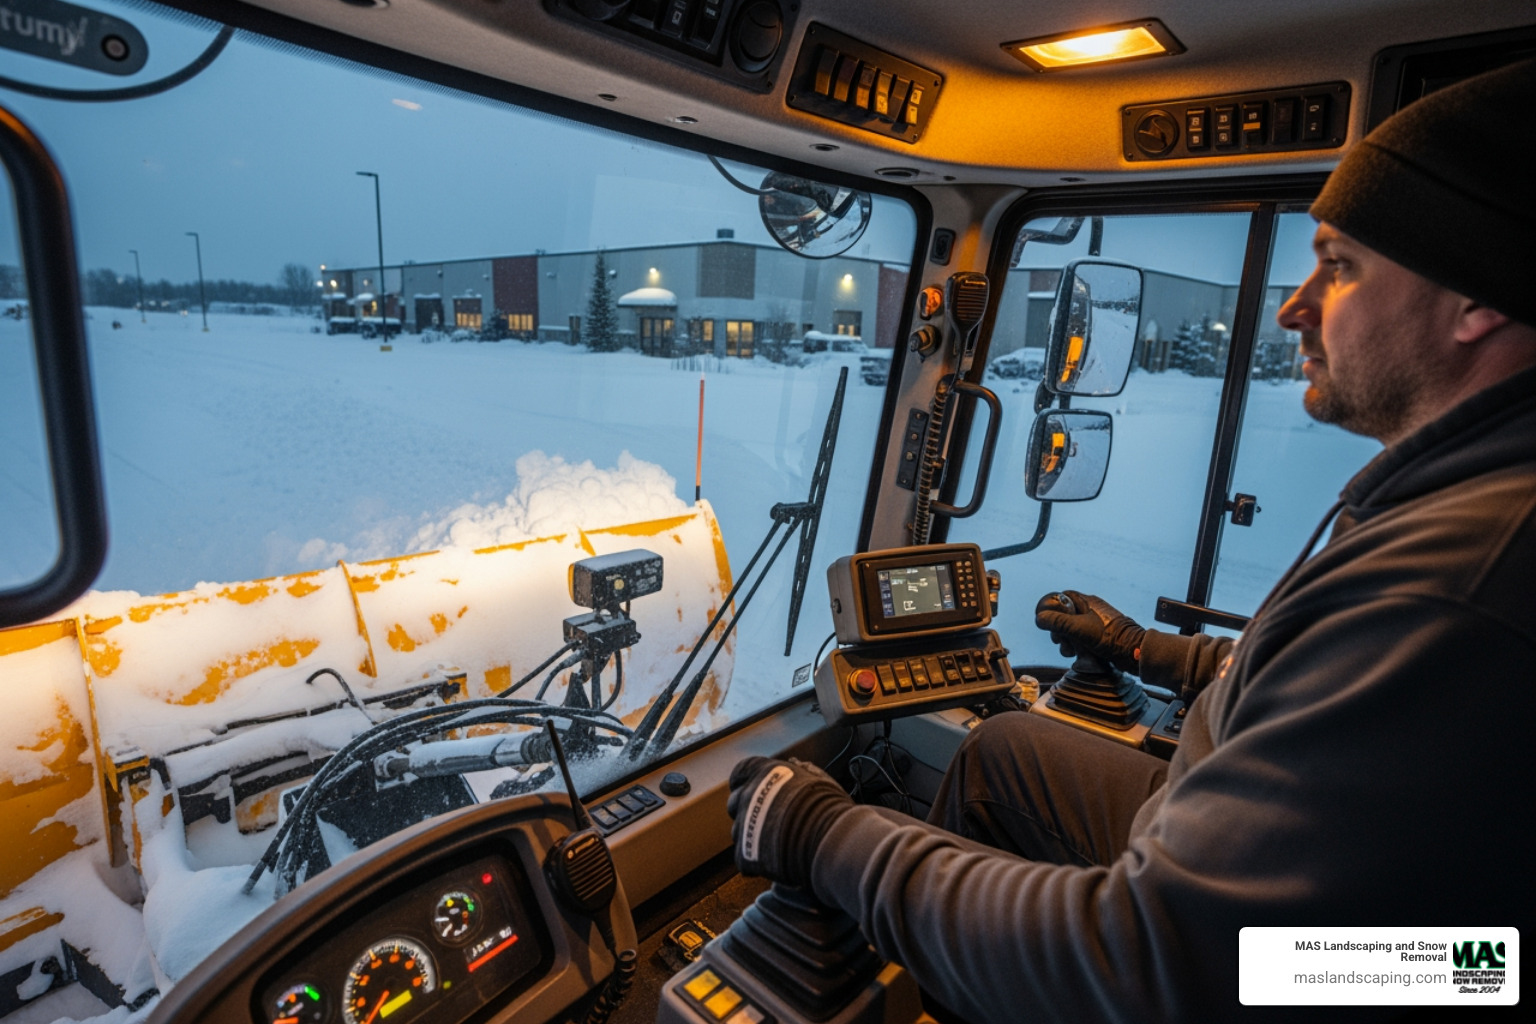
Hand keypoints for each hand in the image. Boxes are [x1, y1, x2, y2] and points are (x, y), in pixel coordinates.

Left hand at [726, 756, 851, 885]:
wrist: (828, 840)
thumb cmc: (828, 808)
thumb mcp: (819, 780)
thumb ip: (803, 770)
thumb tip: (796, 764)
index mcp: (763, 774)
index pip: (740, 773)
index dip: (746, 783)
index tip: (755, 791)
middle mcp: (747, 796)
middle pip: (735, 803)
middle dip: (747, 810)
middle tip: (769, 819)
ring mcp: (743, 826)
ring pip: (739, 831)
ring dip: (752, 836)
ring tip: (776, 843)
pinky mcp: (744, 854)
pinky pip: (744, 857)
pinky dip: (756, 861)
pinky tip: (776, 861)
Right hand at [1034, 590, 1144, 673]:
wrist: (1133, 652)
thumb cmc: (1109, 637)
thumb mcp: (1079, 628)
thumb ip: (1058, 622)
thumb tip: (1039, 618)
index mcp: (1088, 602)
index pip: (1063, 597)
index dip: (1052, 608)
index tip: (1047, 620)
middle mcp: (1091, 611)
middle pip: (1064, 616)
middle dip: (1058, 630)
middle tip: (1059, 640)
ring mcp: (1095, 625)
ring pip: (1072, 630)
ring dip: (1066, 641)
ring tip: (1069, 650)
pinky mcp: (1099, 638)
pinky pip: (1081, 640)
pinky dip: (1076, 647)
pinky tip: (1077, 655)